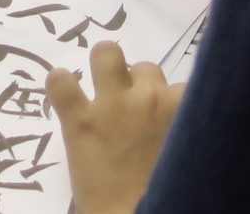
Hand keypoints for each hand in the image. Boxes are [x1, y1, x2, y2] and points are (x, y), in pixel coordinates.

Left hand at [48, 41, 182, 213]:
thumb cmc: (168, 195)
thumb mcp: (190, 158)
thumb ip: (186, 133)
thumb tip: (181, 126)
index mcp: (185, 111)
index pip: (183, 84)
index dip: (169, 101)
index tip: (163, 119)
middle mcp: (151, 99)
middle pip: (146, 67)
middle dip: (139, 85)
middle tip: (132, 113)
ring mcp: (113, 105)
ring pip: (107, 53)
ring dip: (104, 67)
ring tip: (101, 91)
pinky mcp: (79, 119)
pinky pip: (61, 81)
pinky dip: (59, 85)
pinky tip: (64, 98)